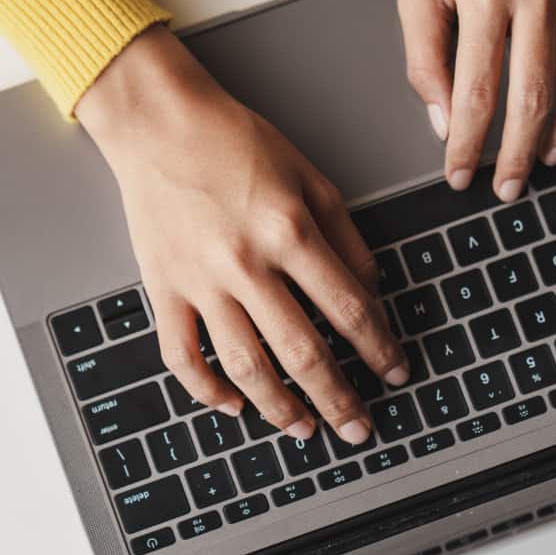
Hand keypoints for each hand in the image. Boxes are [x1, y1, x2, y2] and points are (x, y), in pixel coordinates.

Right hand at [76, 27, 410, 446]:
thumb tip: (371, 293)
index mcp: (290, 232)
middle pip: (303, 352)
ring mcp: (201, 282)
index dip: (379, 349)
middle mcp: (246, 264)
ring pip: (245, 366)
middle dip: (339, 398)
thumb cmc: (234, 141)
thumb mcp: (311, 176)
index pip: (349, 309)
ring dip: (281, 408)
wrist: (160, 125)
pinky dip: (206, 390)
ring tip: (305, 429)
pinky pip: (182, 356)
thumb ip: (345, 236)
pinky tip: (233, 406)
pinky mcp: (163, 289)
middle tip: (360, 428)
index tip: (395, 372)